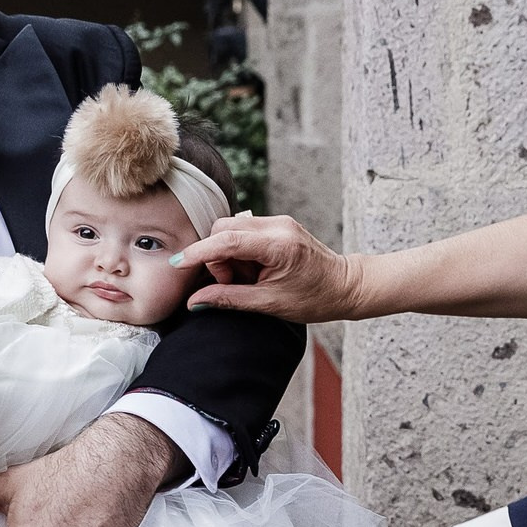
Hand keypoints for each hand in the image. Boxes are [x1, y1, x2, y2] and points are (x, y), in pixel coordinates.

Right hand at [176, 214, 364, 322]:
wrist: (347, 287)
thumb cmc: (315, 299)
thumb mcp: (270, 304)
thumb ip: (229, 299)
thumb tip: (195, 301)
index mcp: (278, 245)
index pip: (227, 240)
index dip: (199, 252)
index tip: (179, 264)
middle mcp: (278, 226)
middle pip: (224, 228)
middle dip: (217, 256)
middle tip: (234, 283)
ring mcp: (279, 222)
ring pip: (232, 229)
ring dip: (229, 254)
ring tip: (249, 279)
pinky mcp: (279, 225)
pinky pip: (245, 232)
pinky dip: (240, 251)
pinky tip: (255, 271)